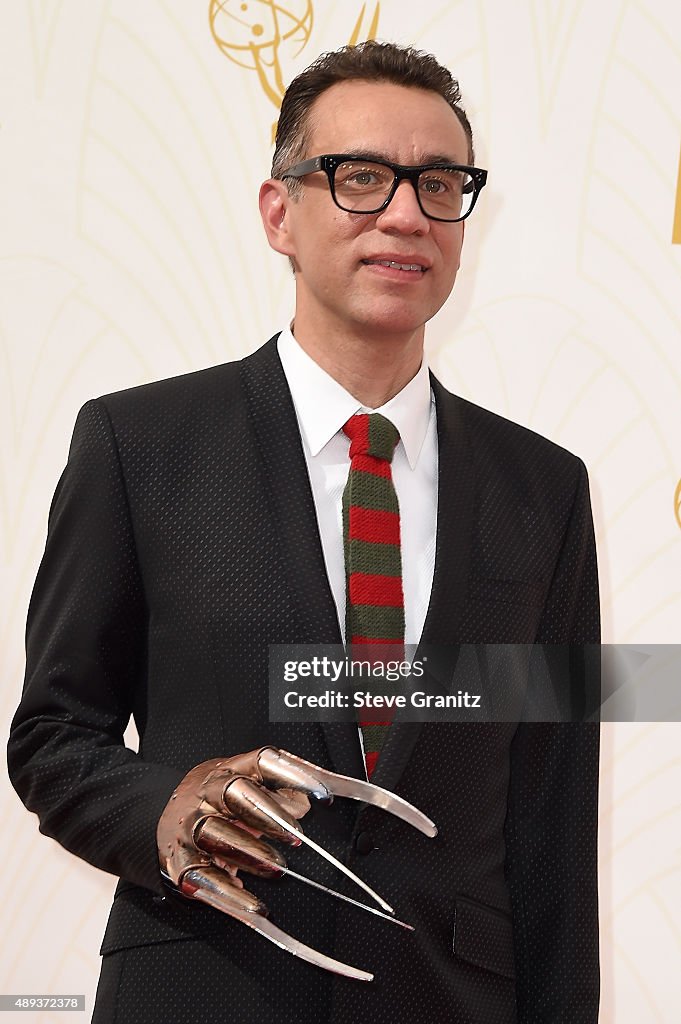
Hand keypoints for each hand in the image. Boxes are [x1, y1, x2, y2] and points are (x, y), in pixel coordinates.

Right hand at [156, 746, 436, 977]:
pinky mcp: (177, 861)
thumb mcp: (248, 787)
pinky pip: (199, 876)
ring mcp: (188, 825)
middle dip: (266, 812)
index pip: (262, 762)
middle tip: (297, 836)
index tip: (323, 794)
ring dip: (247, 851)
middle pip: (232, 792)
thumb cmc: (219, 803)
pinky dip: (227, 894)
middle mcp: (205, 792)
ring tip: (278, 869)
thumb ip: (284, 791)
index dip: (293, 775)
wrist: (163, 820)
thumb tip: (312, 801)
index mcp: (228, 769)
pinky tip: (252, 906)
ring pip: (212, 832)